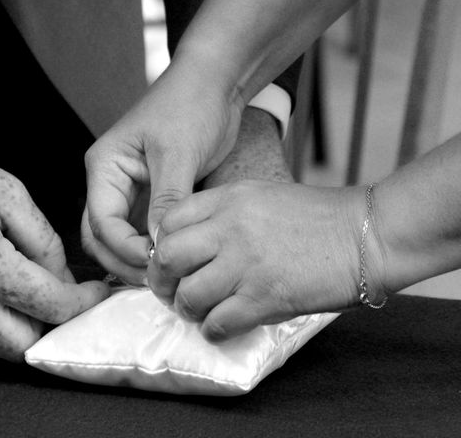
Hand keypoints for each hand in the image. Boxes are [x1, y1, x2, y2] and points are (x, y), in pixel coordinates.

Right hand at [0, 122, 108, 362]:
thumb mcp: (8, 192)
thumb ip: (44, 241)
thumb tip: (62, 277)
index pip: (52, 306)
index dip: (84, 303)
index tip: (96, 293)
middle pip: (23, 346)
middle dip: (51, 328)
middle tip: (61, 301)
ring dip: (18, 335)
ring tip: (28, 303)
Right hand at [83, 59, 242, 283]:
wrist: (215, 83)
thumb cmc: (190, 103)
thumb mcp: (177, 153)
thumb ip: (166, 200)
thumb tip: (159, 244)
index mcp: (104, 167)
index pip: (101, 221)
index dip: (124, 248)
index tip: (156, 260)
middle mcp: (110, 182)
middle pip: (101, 236)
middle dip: (123, 261)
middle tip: (157, 279)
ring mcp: (130, 190)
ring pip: (120, 238)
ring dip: (136, 259)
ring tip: (165, 274)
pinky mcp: (152, 195)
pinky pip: (143, 230)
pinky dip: (152, 247)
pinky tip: (172, 259)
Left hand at [146, 180, 387, 340]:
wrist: (364, 233)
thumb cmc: (315, 216)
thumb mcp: (260, 196)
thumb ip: (221, 212)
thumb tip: (188, 243)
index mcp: (228, 199)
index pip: (168, 221)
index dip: (160, 246)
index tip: (169, 261)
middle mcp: (230, 229)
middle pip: (167, 258)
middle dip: (162, 280)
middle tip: (172, 291)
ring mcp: (246, 264)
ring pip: (188, 295)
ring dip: (188, 309)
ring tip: (200, 310)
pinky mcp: (265, 297)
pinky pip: (217, 322)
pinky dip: (213, 329)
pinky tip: (222, 324)